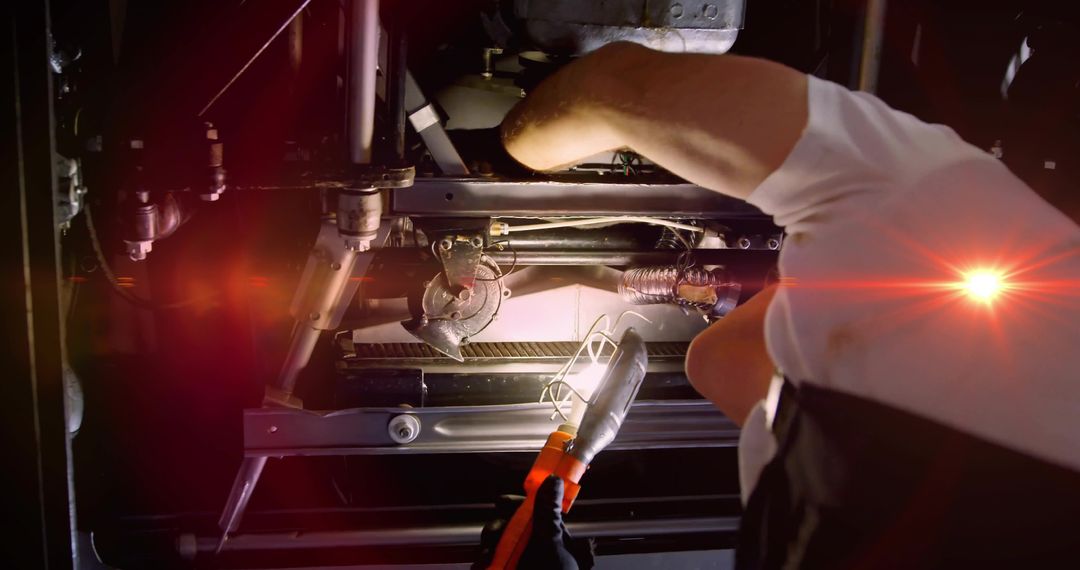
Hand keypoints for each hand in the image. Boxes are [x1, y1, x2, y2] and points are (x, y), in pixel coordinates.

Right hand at [474, 476, 594, 569]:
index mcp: (547, 534)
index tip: (504, 502)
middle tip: (496, 535)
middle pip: (504, 523)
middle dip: (497, 527)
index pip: (527, 508)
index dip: (513, 502)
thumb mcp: (553, 546)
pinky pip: (486, 562)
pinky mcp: (501, 569)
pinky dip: (483, 563)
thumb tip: (552, 481)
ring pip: (493, 542)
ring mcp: (514, 559)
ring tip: (489, 555)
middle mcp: (529, 545)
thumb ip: (547, 514)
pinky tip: (484, 565)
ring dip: (488, 546)